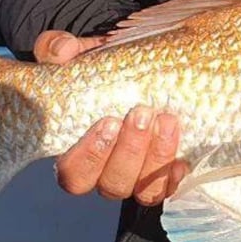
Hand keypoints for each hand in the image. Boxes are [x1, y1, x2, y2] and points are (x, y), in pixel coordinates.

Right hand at [33, 30, 189, 205]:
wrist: (135, 73)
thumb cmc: (98, 72)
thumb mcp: (76, 56)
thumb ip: (58, 50)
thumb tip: (62, 50)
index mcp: (77, 153)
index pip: (73, 175)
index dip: (89, 156)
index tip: (107, 121)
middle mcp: (106, 173)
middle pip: (111, 184)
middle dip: (129, 151)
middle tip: (141, 113)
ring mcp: (136, 178)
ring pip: (143, 191)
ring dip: (156, 156)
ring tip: (166, 120)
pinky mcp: (163, 176)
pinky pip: (169, 189)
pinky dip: (174, 176)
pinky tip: (182, 157)